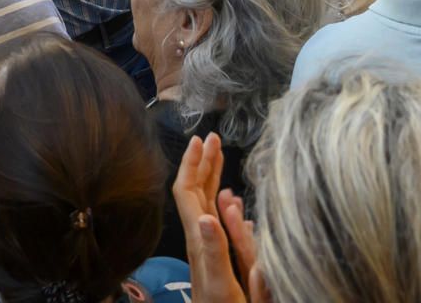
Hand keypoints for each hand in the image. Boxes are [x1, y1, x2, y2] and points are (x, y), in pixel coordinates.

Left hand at [173, 134, 249, 302]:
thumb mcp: (224, 284)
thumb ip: (219, 250)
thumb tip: (209, 215)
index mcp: (201, 239)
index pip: (187, 192)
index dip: (191, 163)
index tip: (199, 139)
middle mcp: (201, 239)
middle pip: (195, 192)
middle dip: (203, 163)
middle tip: (213, 138)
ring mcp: (209, 248)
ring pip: (207, 206)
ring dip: (213, 180)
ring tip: (221, 158)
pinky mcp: (219, 259)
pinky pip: (220, 224)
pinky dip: (225, 205)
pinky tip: (233, 200)